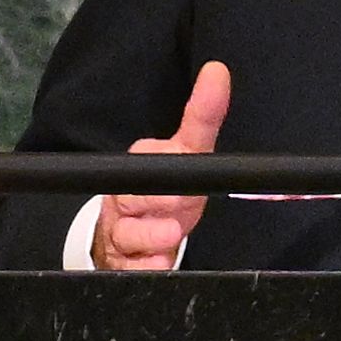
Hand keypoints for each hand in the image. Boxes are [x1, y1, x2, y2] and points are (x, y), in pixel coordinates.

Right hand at [93, 62, 230, 270]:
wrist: (134, 237)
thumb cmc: (168, 191)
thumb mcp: (189, 153)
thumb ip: (203, 116)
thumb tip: (218, 71)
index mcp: (141, 164)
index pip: (148, 161)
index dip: (165, 171)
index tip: (183, 178)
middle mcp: (125, 195)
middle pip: (133, 198)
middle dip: (157, 205)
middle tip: (177, 213)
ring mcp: (121, 229)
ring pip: (126, 234)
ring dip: (148, 239)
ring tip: (169, 239)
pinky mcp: (121, 261)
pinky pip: (127, 267)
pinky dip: (143, 269)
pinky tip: (156, 266)